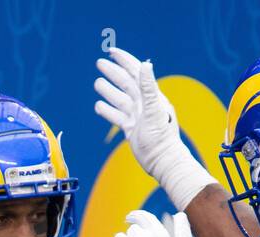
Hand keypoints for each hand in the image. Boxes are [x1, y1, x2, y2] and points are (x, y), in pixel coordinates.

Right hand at [93, 47, 216, 209]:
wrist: (162, 161)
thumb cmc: (161, 137)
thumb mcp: (154, 110)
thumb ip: (149, 87)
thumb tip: (145, 64)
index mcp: (151, 95)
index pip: (135, 72)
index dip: (124, 60)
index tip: (111, 51)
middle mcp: (144, 104)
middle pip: (125, 83)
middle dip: (113, 72)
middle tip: (99, 64)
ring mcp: (137, 116)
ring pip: (119, 99)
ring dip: (108, 90)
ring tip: (97, 83)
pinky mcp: (131, 129)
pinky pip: (117, 117)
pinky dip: (107, 111)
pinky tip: (98, 106)